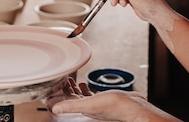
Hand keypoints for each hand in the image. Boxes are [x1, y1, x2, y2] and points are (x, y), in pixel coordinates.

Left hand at [50, 78, 180, 121]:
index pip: (68, 100)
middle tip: (65, 79)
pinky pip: (95, 95)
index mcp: (84, 108)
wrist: (135, 107)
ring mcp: (99, 104)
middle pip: (75, 98)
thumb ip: (72, 105)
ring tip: (75, 81)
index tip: (58, 82)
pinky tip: (90, 85)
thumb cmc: (115, 107)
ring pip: (84, 96)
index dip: (62, 91)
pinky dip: (90, 89)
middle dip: (69, 88)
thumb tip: (54, 108)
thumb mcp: (90, 104)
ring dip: (78, 89)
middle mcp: (90, 107)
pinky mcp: (107, 100)